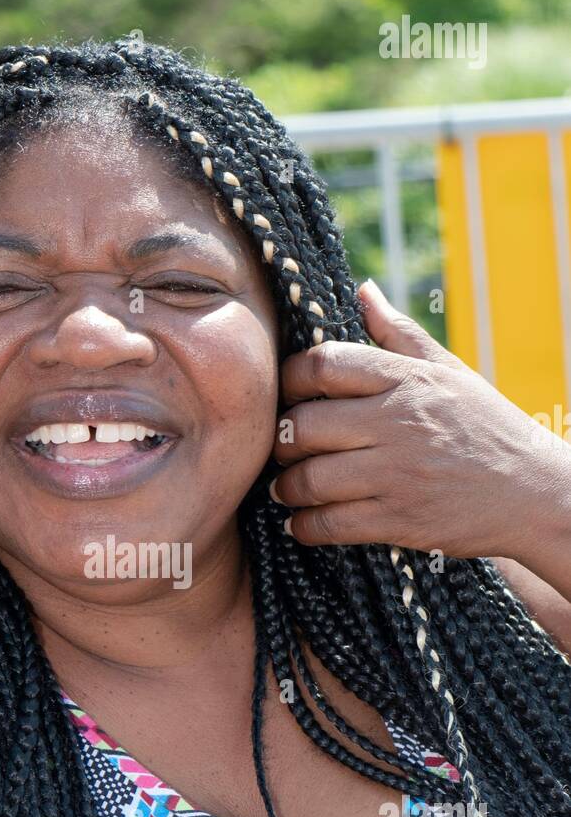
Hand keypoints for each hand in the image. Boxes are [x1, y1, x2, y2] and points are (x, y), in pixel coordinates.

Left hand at [270, 279, 570, 560]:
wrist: (534, 494)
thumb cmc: (487, 428)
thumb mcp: (449, 372)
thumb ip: (399, 334)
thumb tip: (361, 290)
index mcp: (407, 381)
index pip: (324, 364)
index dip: (290, 378)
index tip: (287, 393)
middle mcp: (398, 424)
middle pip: (305, 426)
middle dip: (281, 439)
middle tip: (280, 447)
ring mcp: (396, 474)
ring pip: (310, 479)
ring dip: (287, 487)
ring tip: (286, 487)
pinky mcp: (398, 521)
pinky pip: (329, 523)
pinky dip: (304, 526)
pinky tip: (302, 522)